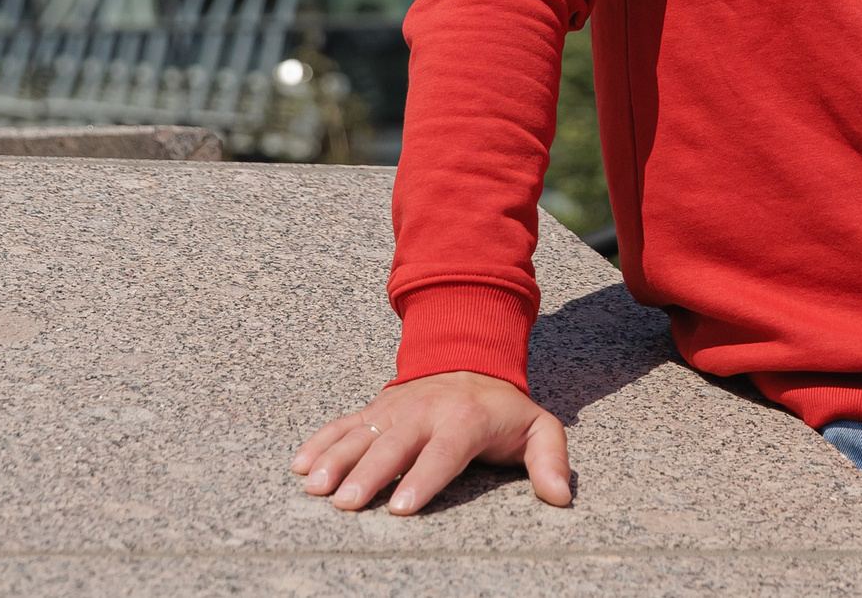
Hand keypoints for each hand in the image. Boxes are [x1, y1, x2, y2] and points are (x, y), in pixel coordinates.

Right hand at [291, 371, 570, 513]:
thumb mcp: (537, 427)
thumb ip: (551, 460)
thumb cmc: (502, 407)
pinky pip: (343, 425)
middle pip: (394, 447)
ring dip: (335, 459)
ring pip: (361, 435)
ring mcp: (395, 410)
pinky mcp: (374, 409)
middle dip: (368, 475)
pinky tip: (300, 465)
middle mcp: (425, 412)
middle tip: (345, 502)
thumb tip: (561, 496)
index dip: (422, 480)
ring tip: (315, 486)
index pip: (442, 454)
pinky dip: (320, 442)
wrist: (469, 354)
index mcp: (465, 421)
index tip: (400, 507)